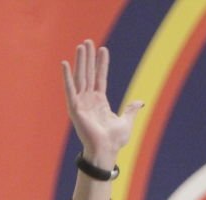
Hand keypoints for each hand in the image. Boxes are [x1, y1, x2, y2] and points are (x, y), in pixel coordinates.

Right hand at [61, 39, 142, 166]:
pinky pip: (70, 89)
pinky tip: (65, 63)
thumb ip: (131, 110)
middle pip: (88, 73)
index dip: (101, 64)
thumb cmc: (114, 141)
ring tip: (81, 46)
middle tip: (88, 41)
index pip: (100, 78)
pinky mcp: (74, 108)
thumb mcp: (126, 121)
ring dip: (80, 61)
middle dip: (88, 57)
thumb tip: (141, 102)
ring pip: (80, 77)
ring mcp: (81, 103)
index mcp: (99, 102)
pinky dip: (67, 77)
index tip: (103, 49)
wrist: (106, 151)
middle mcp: (89, 100)